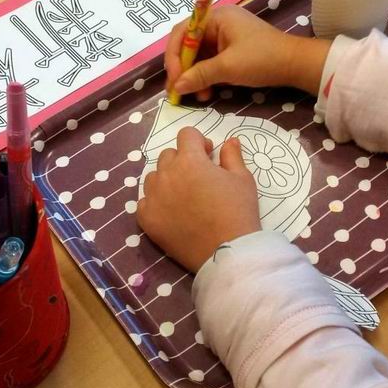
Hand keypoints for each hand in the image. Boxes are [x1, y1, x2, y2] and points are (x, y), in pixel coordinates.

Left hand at [136, 127, 260, 272]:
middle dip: (183, 160)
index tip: (208, 155)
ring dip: (167, 179)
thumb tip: (230, 141)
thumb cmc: (238, 212)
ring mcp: (153, 197)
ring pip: (154, 177)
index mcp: (189, 161)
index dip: (199, 142)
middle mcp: (166, 174)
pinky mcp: (146, 219)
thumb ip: (232, 156)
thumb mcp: (243, 179)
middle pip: (169, 155)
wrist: (227, 252)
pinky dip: (156, 202)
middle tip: (198, 177)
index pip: (186, 135)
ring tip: (183, 195)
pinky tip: (171, 212)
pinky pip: (144, 201)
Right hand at [164, 5, 331, 100]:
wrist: (296, 64)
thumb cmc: (263, 59)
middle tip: (178, 92)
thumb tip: (177, 87)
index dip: (173, 57)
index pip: (182, 33)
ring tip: (199, 96)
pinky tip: (207, 92)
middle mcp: (217, 23)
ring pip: (199, 57)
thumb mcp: (228, 68)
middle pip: (188, 45)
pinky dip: (207, 77)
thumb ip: (200, 75)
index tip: (174, 80)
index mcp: (215, 17)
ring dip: (195, 76)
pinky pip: (211, 62)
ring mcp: (225, 36)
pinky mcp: (232, 50)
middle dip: (183, 70)